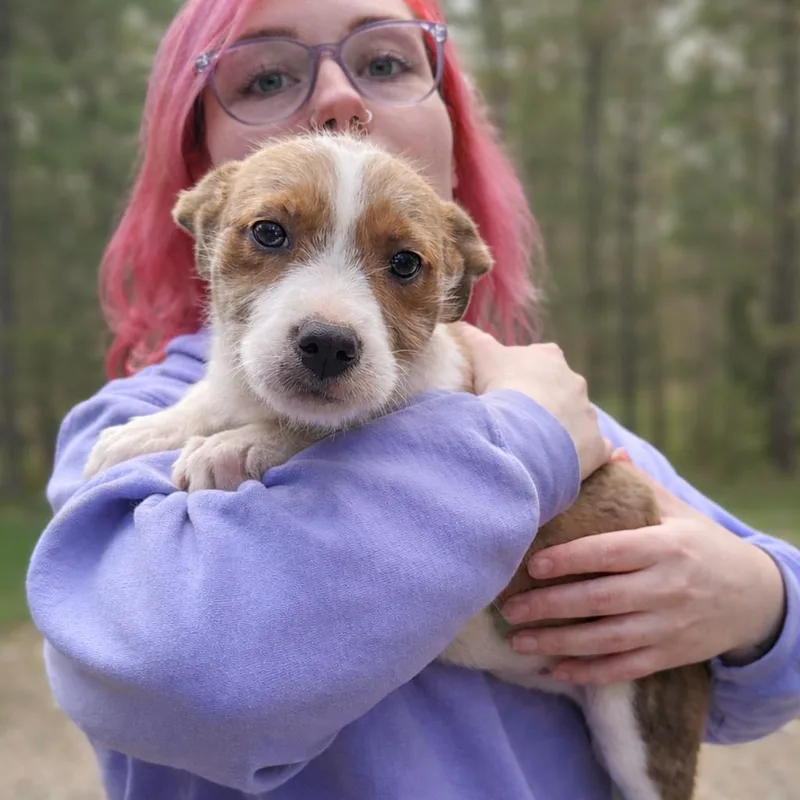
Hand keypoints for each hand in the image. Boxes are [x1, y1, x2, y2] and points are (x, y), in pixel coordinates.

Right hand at [457, 324, 610, 479]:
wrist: (524, 433)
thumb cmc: (502, 388)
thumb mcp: (481, 356)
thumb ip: (471, 338)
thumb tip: (454, 323)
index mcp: (548, 357)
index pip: (538, 359)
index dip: (521, 373)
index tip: (505, 388)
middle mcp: (575, 381)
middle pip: (559, 389)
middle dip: (542, 402)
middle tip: (516, 419)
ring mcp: (588, 414)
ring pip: (575, 419)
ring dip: (559, 429)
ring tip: (533, 445)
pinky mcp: (596, 445)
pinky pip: (594, 449)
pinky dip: (582, 455)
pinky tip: (563, 463)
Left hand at [500, 452, 786, 683]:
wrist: (756, 598)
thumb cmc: (702, 546)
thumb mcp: (679, 512)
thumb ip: (640, 486)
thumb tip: (606, 450)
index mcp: (664, 547)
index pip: (609, 552)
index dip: (569, 559)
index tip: (531, 564)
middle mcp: (666, 588)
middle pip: (600, 599)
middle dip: (550, 606)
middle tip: (508, 607)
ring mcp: (668, 626)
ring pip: (606, 639)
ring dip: (558, 642)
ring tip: (518, 640)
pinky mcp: (670, 655)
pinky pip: (624, 668)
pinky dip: (588, 672)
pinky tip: (554, 669)